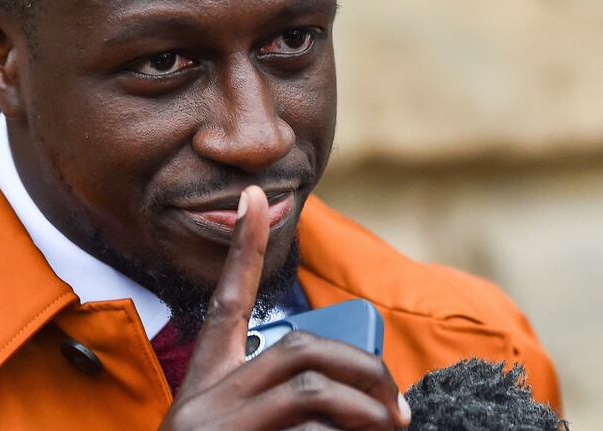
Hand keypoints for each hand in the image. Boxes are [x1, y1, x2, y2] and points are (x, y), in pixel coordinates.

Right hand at [158, 185, 410, 430]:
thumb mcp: (233, 430)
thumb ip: (278, 408)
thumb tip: (356, 401)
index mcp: (205, 388)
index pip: (225, 305)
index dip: (242, 250)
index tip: (256, 196)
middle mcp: (206, 401)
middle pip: (298, 350)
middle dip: (361, 369)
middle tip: (397, 409)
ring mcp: (218, 428)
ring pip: (311, 389)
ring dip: (365, 410)